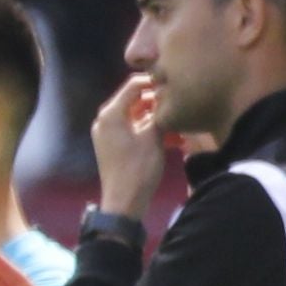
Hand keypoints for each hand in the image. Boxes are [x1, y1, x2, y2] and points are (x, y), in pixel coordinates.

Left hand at [92, 74, 167, 219]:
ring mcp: (108, 133)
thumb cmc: (138, 169)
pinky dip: (149, 131)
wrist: (124, 203)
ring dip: (156, 118)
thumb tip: (166, 98)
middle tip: (179, 104)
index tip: (174, 84)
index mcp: (111, 114)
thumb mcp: (154, 138)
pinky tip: (172, 138)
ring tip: (179, 122)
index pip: (133, 85)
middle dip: (157, 102)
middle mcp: (106, 119)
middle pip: (134, 100)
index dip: (154, 82)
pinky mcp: (114, 145)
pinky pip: (133, 130)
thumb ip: (159, 114)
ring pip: (136, 116)